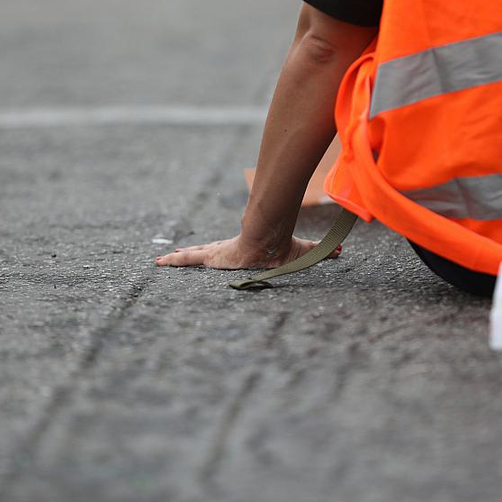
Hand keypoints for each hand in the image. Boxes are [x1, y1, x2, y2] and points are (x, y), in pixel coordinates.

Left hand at [154, 234, 341, 269]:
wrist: (269, 239)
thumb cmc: (281, 246)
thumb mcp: (298, 253)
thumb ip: (318, 252)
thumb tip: (343, 251)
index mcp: (241, 249)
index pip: (225, 249)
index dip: (215, 250)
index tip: (208, 251)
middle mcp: (226, 250)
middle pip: (204, 251)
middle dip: (191, 254)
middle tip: (174, 255)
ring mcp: (217, 253)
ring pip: (192, 255)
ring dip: (177, 258)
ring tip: (158, 261)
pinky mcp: (211, 255)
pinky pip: (189, 258)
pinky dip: (174, 260)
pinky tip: (158, 262)